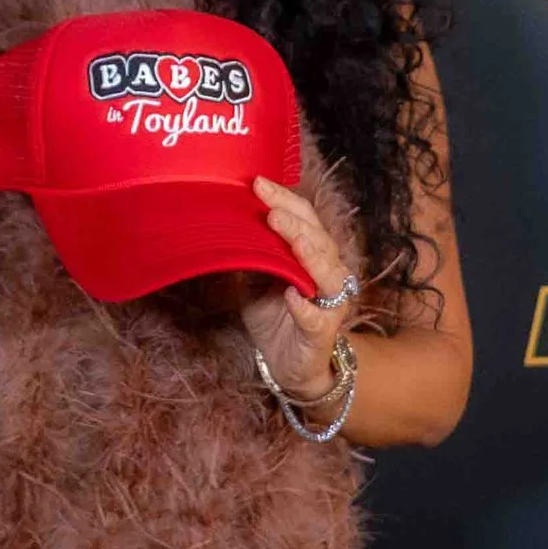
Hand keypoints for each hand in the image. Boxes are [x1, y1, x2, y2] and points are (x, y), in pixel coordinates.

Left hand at [237, 175, 357, 398]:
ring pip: (327, 273)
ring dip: (309, 253)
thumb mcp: (252, 278)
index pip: (304, 218)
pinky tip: (294, 295)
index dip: (284, 199)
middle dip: (295, 222)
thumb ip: (246, 252)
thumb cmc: (274, 314)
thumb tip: (218, 222)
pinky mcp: (322, 331)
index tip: (258, 183)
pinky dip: (306, 305)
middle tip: (271, 209)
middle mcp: (327, 272)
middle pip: (318, 238)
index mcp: (311, 253)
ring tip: (291, 238)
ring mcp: (329, 302)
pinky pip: (316, 316)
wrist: (288, 365)